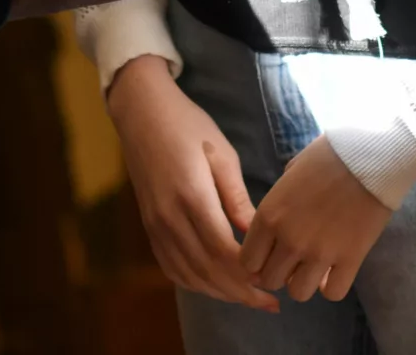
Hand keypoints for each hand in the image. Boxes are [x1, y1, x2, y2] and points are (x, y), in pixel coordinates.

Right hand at [106, 56, 277, 312]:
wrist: (141, 113)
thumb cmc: (187, 125)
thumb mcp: (221, 154)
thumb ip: (237, 198)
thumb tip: (259, 235)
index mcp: (191, 195)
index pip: (222, 251)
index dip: (248, 274)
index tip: (274, 282)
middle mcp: (169, 217)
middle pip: (207, 271)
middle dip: (241, 292)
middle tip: (271, 303)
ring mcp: (155, 225)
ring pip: (189, 275)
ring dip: (220, 292)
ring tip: (249, 298)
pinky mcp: (149, 227)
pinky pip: (172, 268)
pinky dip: (196, 283)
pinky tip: (216, 285)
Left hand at [240, 136, 392, 303]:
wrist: (371, 158)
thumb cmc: (328, 155)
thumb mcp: (291, 172)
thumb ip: (278, 201)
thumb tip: (277, 218)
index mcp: (269, 216)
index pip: (248, 261)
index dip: (257, 261)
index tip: (269, 255)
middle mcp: (289, 239)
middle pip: (270, 281)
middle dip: (278, 273)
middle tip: (292, 260)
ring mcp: (319, 253)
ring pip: (298, 293)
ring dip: (303, 282)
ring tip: (313, 266)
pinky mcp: (349, 260)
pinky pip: (333, 293)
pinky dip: (332, 286)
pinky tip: (335, 271)